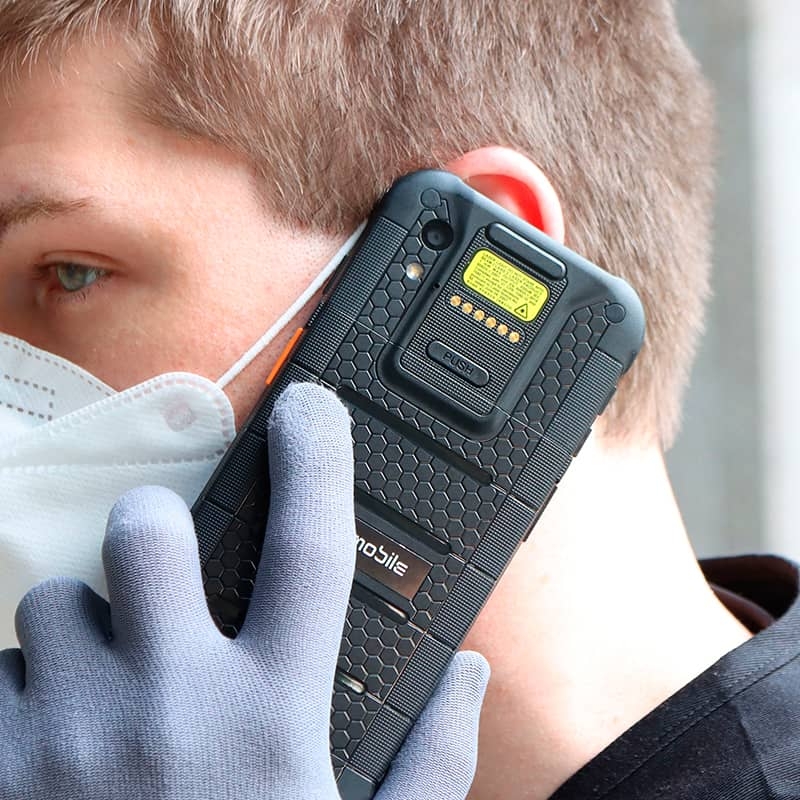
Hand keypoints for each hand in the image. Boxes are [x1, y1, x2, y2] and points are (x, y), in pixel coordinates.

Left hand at [0, 383, 488, 799]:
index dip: (318, 461)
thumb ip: (434, 755)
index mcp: (275, 713)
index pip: (314, 548)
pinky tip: (52, 742)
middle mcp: (172, 707)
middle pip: (143, 531)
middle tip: (160, 565)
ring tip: (105, 687)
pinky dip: (23, 693)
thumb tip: (472, 673)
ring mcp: (72, 737)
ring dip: (81, 628)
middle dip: (149, 526)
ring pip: (52, 603)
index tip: (313, 409)